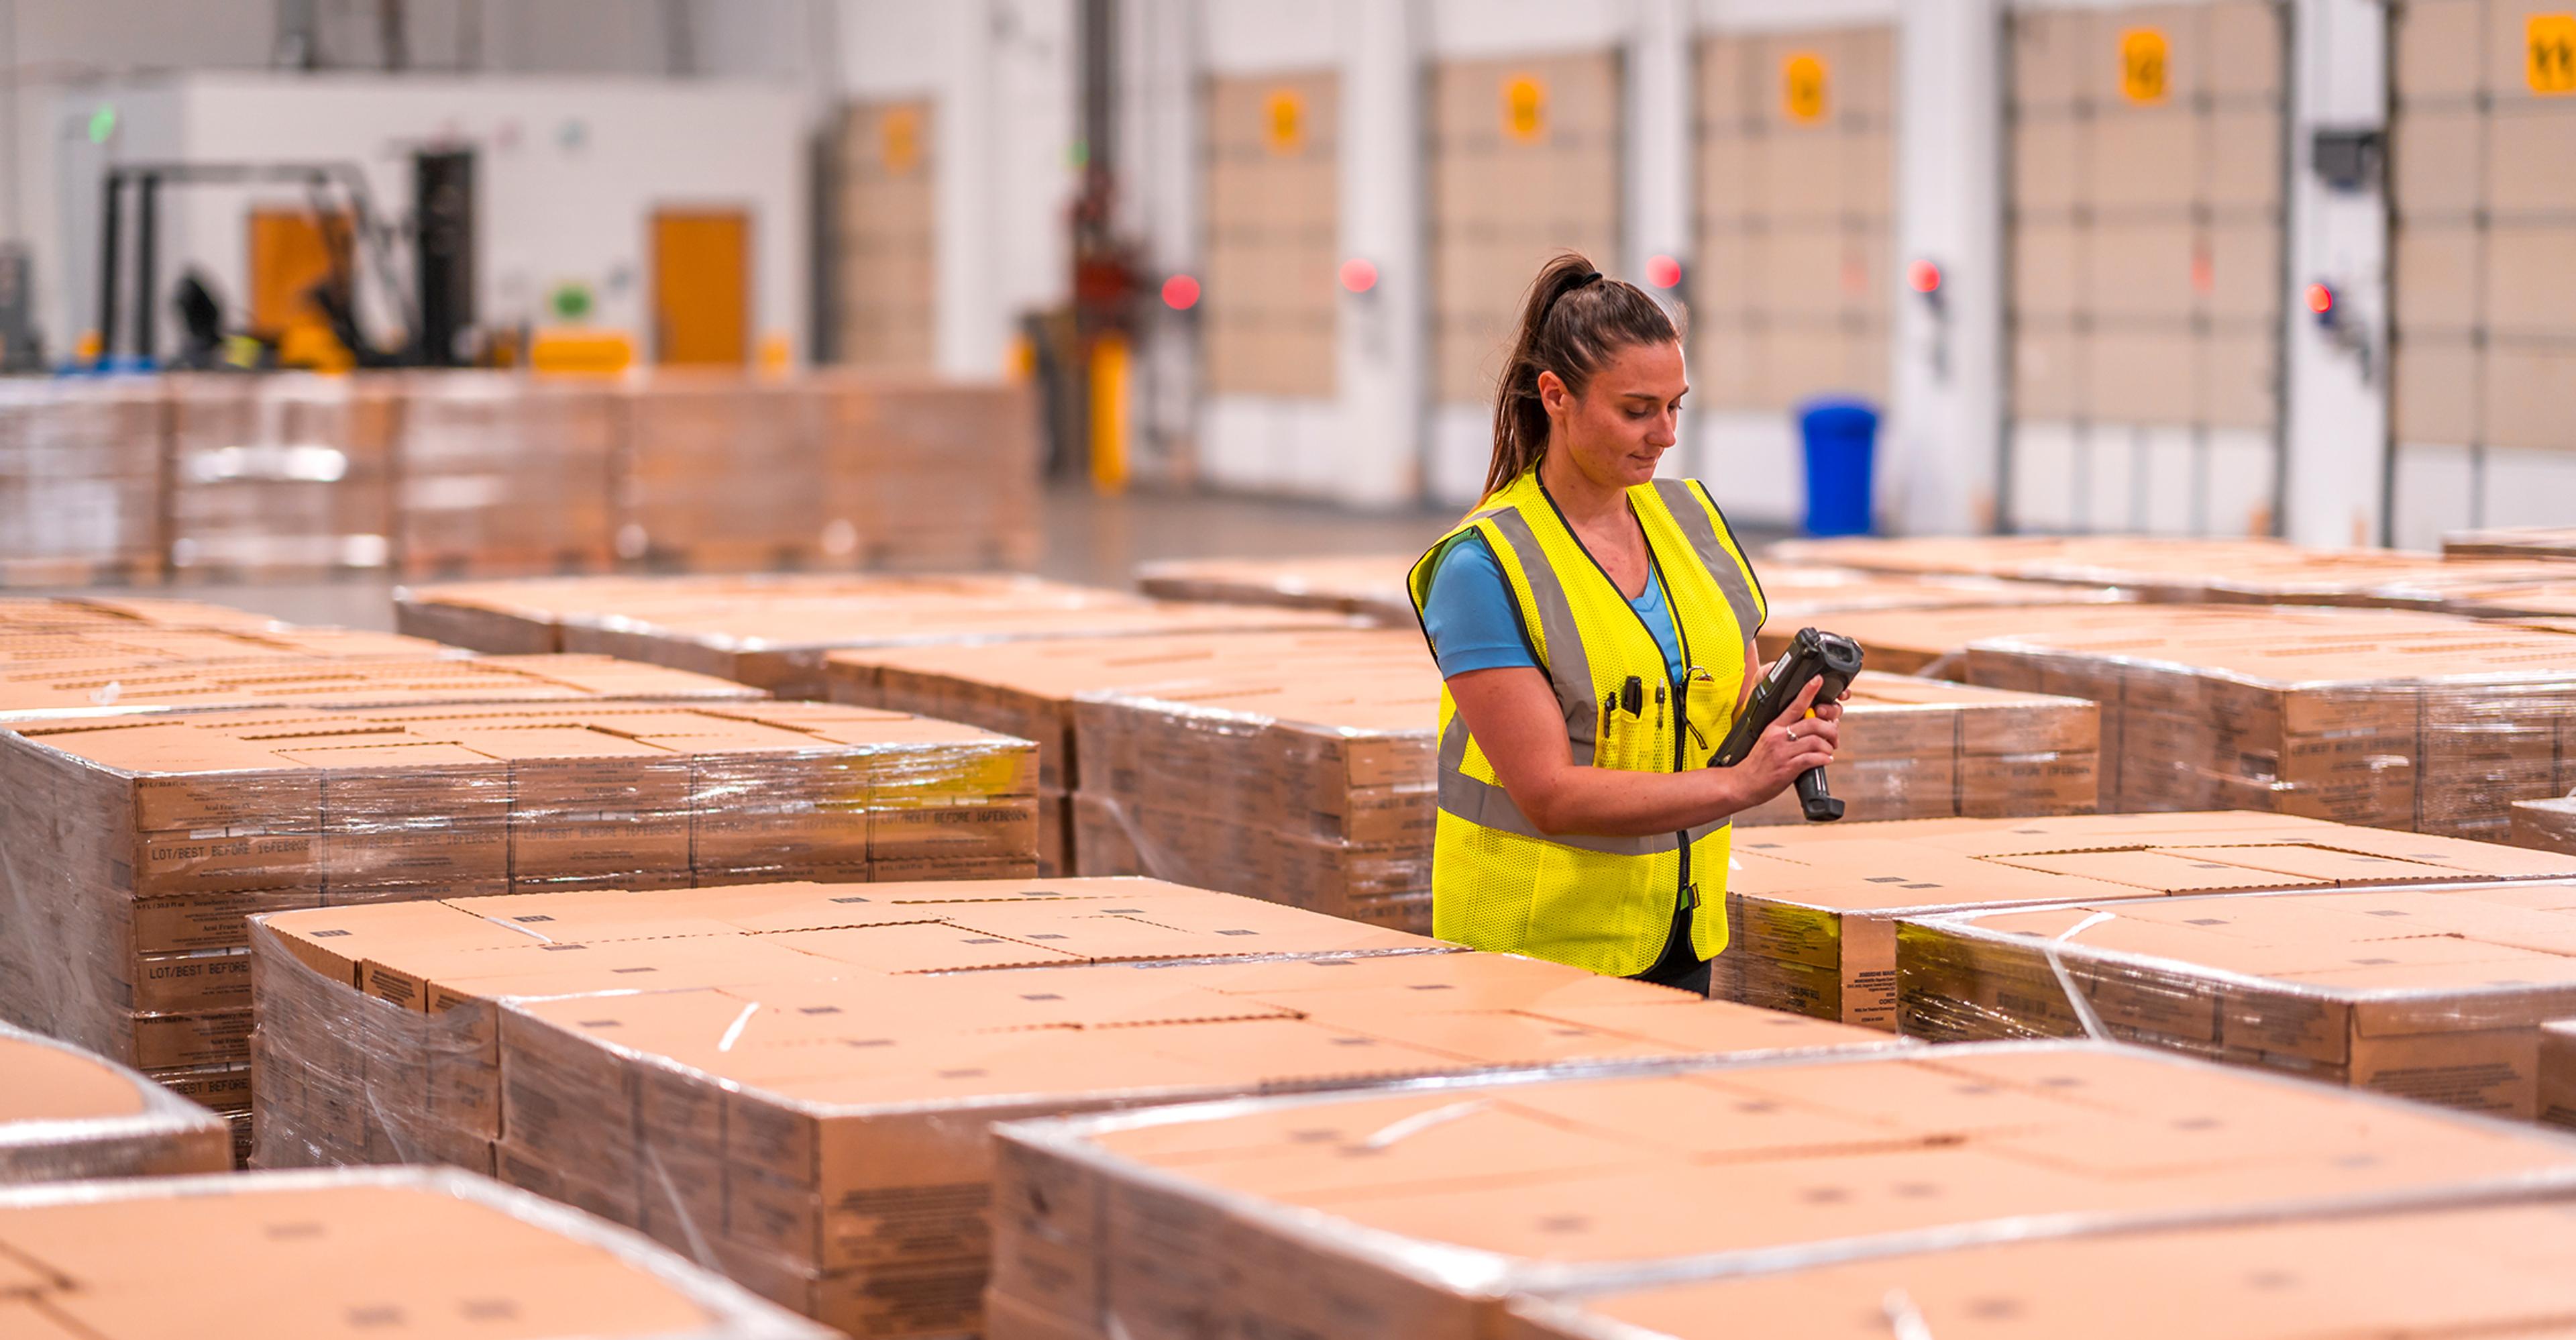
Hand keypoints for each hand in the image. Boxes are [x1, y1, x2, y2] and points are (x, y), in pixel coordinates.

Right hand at [1726, 674, 1838, 804]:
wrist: (1742, 783)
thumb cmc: (1757, 764)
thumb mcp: (1767, 741)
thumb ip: (1785, 732)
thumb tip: (1808, 727)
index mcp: (1774, 727)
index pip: (1794, 705)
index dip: (1808, 691)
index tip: (1818, 680)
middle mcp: (1778, 737)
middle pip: (1813, 723)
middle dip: (1830, 729)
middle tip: (1834, 737)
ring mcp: (1783, 752)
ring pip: (1816, 741)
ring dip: (1829, 746)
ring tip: (1829, 751)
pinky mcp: (1787, 768)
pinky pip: (1813, 758)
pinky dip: (1824, 759)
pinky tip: (1825, 760)